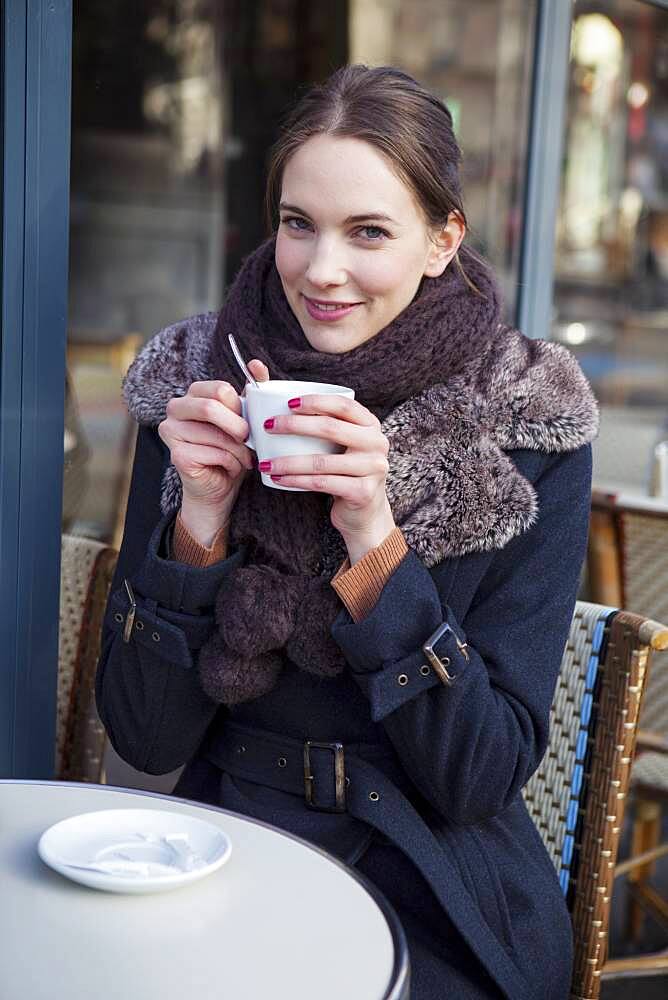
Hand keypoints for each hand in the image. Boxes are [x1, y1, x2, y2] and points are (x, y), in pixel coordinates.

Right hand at [158, 359, 268, 544]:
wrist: (221, 487)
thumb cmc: (233, 449)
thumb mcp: (245, 418)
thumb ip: (251, 391)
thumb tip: (256, 364)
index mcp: (193, 394)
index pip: (220, 389)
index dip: (240, 407)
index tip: (247, 421)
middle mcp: (175, 408)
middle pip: (210, 407)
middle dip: (238, 427)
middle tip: (248, 439)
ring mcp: (170, 431)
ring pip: (215, 435)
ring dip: (239, 450)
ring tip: (242, 458)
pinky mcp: (175, 455)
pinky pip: (214, 454)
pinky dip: (232, 463)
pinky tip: (230, 468)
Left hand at [261, 394, 395, 562]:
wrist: (365, 512)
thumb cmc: (345, 472)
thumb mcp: (344, 445)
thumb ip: (328, 426)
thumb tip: (280, 406)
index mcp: (371, 426)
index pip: (343, 405)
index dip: (315, 401)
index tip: (288, 404)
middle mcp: (377, 444)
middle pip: (330, 428)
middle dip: (294, 425)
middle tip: (268, 426)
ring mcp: (373, 468)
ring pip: (321, 461)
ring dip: (288, 461)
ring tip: (265, 462)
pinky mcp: (362, 492)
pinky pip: (321, 483)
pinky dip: (296, 480)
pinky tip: (278, 479)